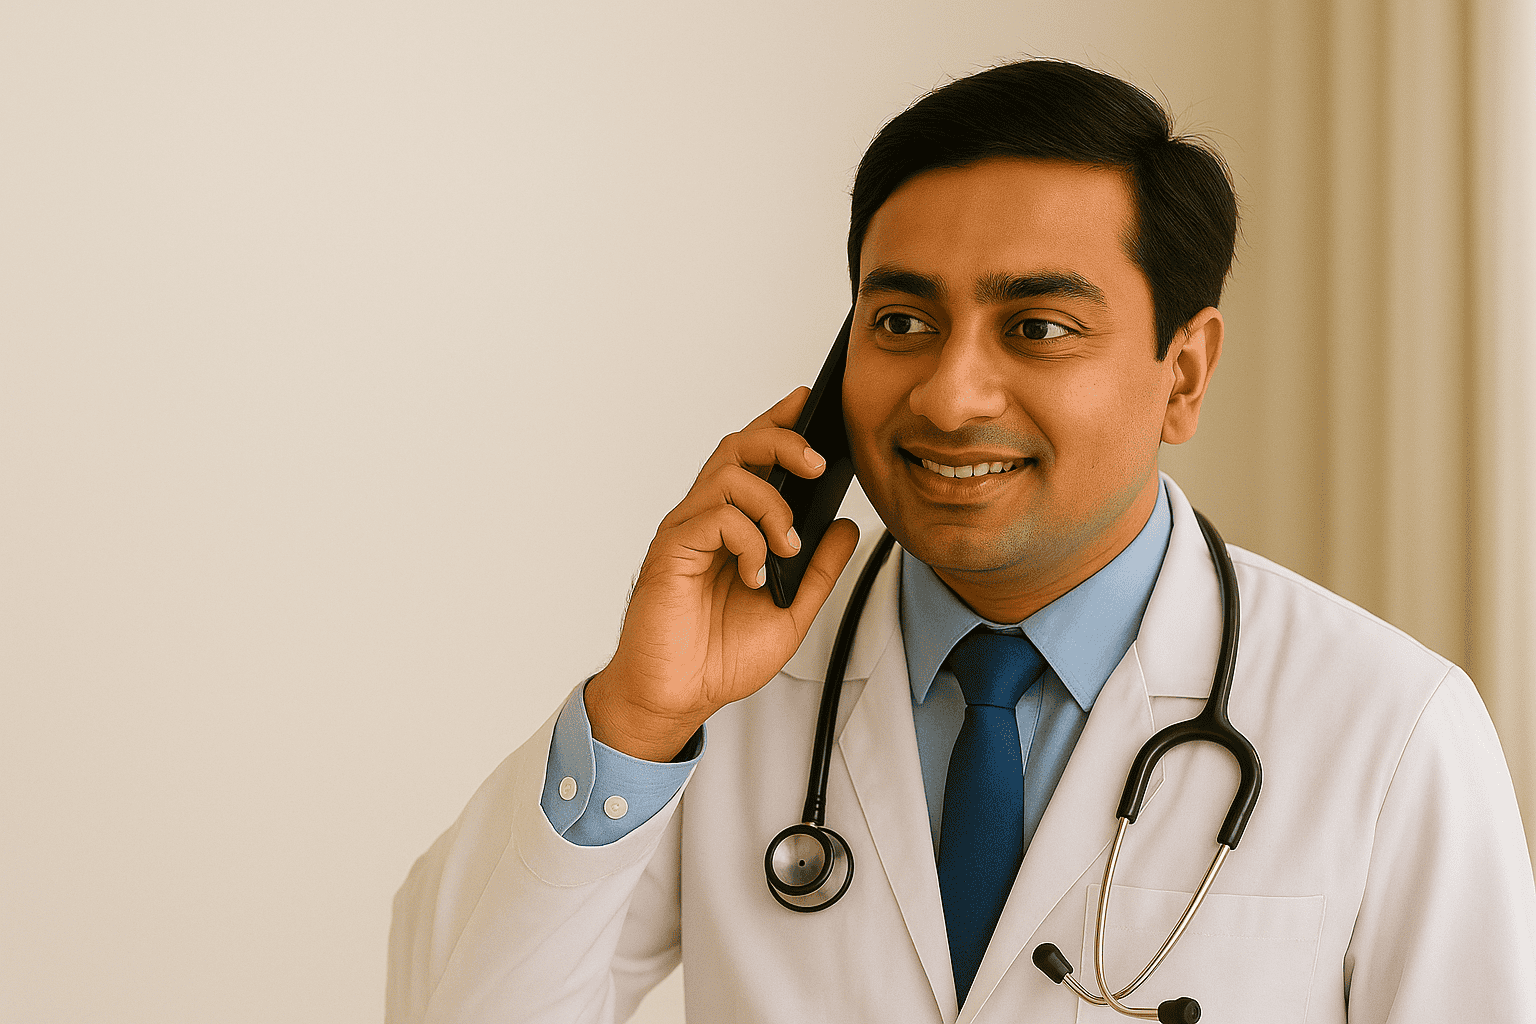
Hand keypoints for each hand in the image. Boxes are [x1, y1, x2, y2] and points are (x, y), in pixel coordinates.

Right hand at [585, 388, 859, 761]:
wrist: (679, 696)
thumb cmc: (719, 656)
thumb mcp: (792, 613)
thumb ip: (818, 569)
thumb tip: (846, 526)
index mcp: (732, 525)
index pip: (755, 457)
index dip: (780, 423)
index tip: (811, 401)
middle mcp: (706, 518)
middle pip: (739, 446)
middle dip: (783, 441)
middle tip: (818, 465)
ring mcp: (687, 532)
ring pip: (729, 475)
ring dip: (772, 503)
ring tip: (787, 545)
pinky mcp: (672, 551)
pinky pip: (715, 517)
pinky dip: (748, 540)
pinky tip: (756, 575)